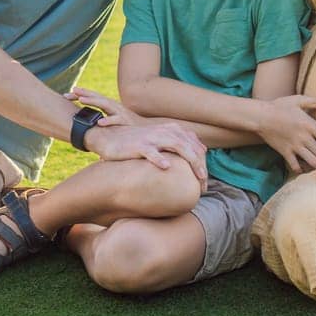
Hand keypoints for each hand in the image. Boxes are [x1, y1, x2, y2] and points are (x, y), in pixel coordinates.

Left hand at [65, 88, 144, 126]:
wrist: (147, 131)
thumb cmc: (127, 127)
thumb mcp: (112, 123)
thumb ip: (99, 124)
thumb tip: (84, 130)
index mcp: (109, 106)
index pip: (92, 98)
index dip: (80, 95)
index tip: (66, 95)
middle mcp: (113, 106)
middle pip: (96, 97)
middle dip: (83, 94)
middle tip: (70, 92)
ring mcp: (120, 112)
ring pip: (104, 105)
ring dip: (93, 101)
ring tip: (81, 100)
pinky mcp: (126, 121)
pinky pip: (116, 120)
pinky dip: (108, 121)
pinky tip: (99, 123)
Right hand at [83, 119, 207, 183]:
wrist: (110, 137)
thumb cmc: (136, 143)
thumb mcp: (159, 141)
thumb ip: (178, 143)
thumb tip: (201, 151)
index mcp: (171, 130)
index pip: (193, 144)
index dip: (202, 162)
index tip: (205, 181)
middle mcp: (164, 132)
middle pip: (189, 146)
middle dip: (200, 165)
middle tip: (205, 184)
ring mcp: (152, 138)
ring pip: (176, 146)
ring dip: (190, 161)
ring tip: (198, 176)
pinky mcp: (138, 145)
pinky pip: (151, 152)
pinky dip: (160, 158)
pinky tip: (167, 167)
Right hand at [256, 95, 315, 173]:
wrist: (260, 116)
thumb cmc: (279, 106)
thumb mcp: (297, 100)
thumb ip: (314, 101)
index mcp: (309, 125)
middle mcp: (303, 138)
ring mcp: (294, 146)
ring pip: (312, 161)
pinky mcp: (285, 152)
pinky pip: (295, 165)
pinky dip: (301, 170)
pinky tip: (306, 172)